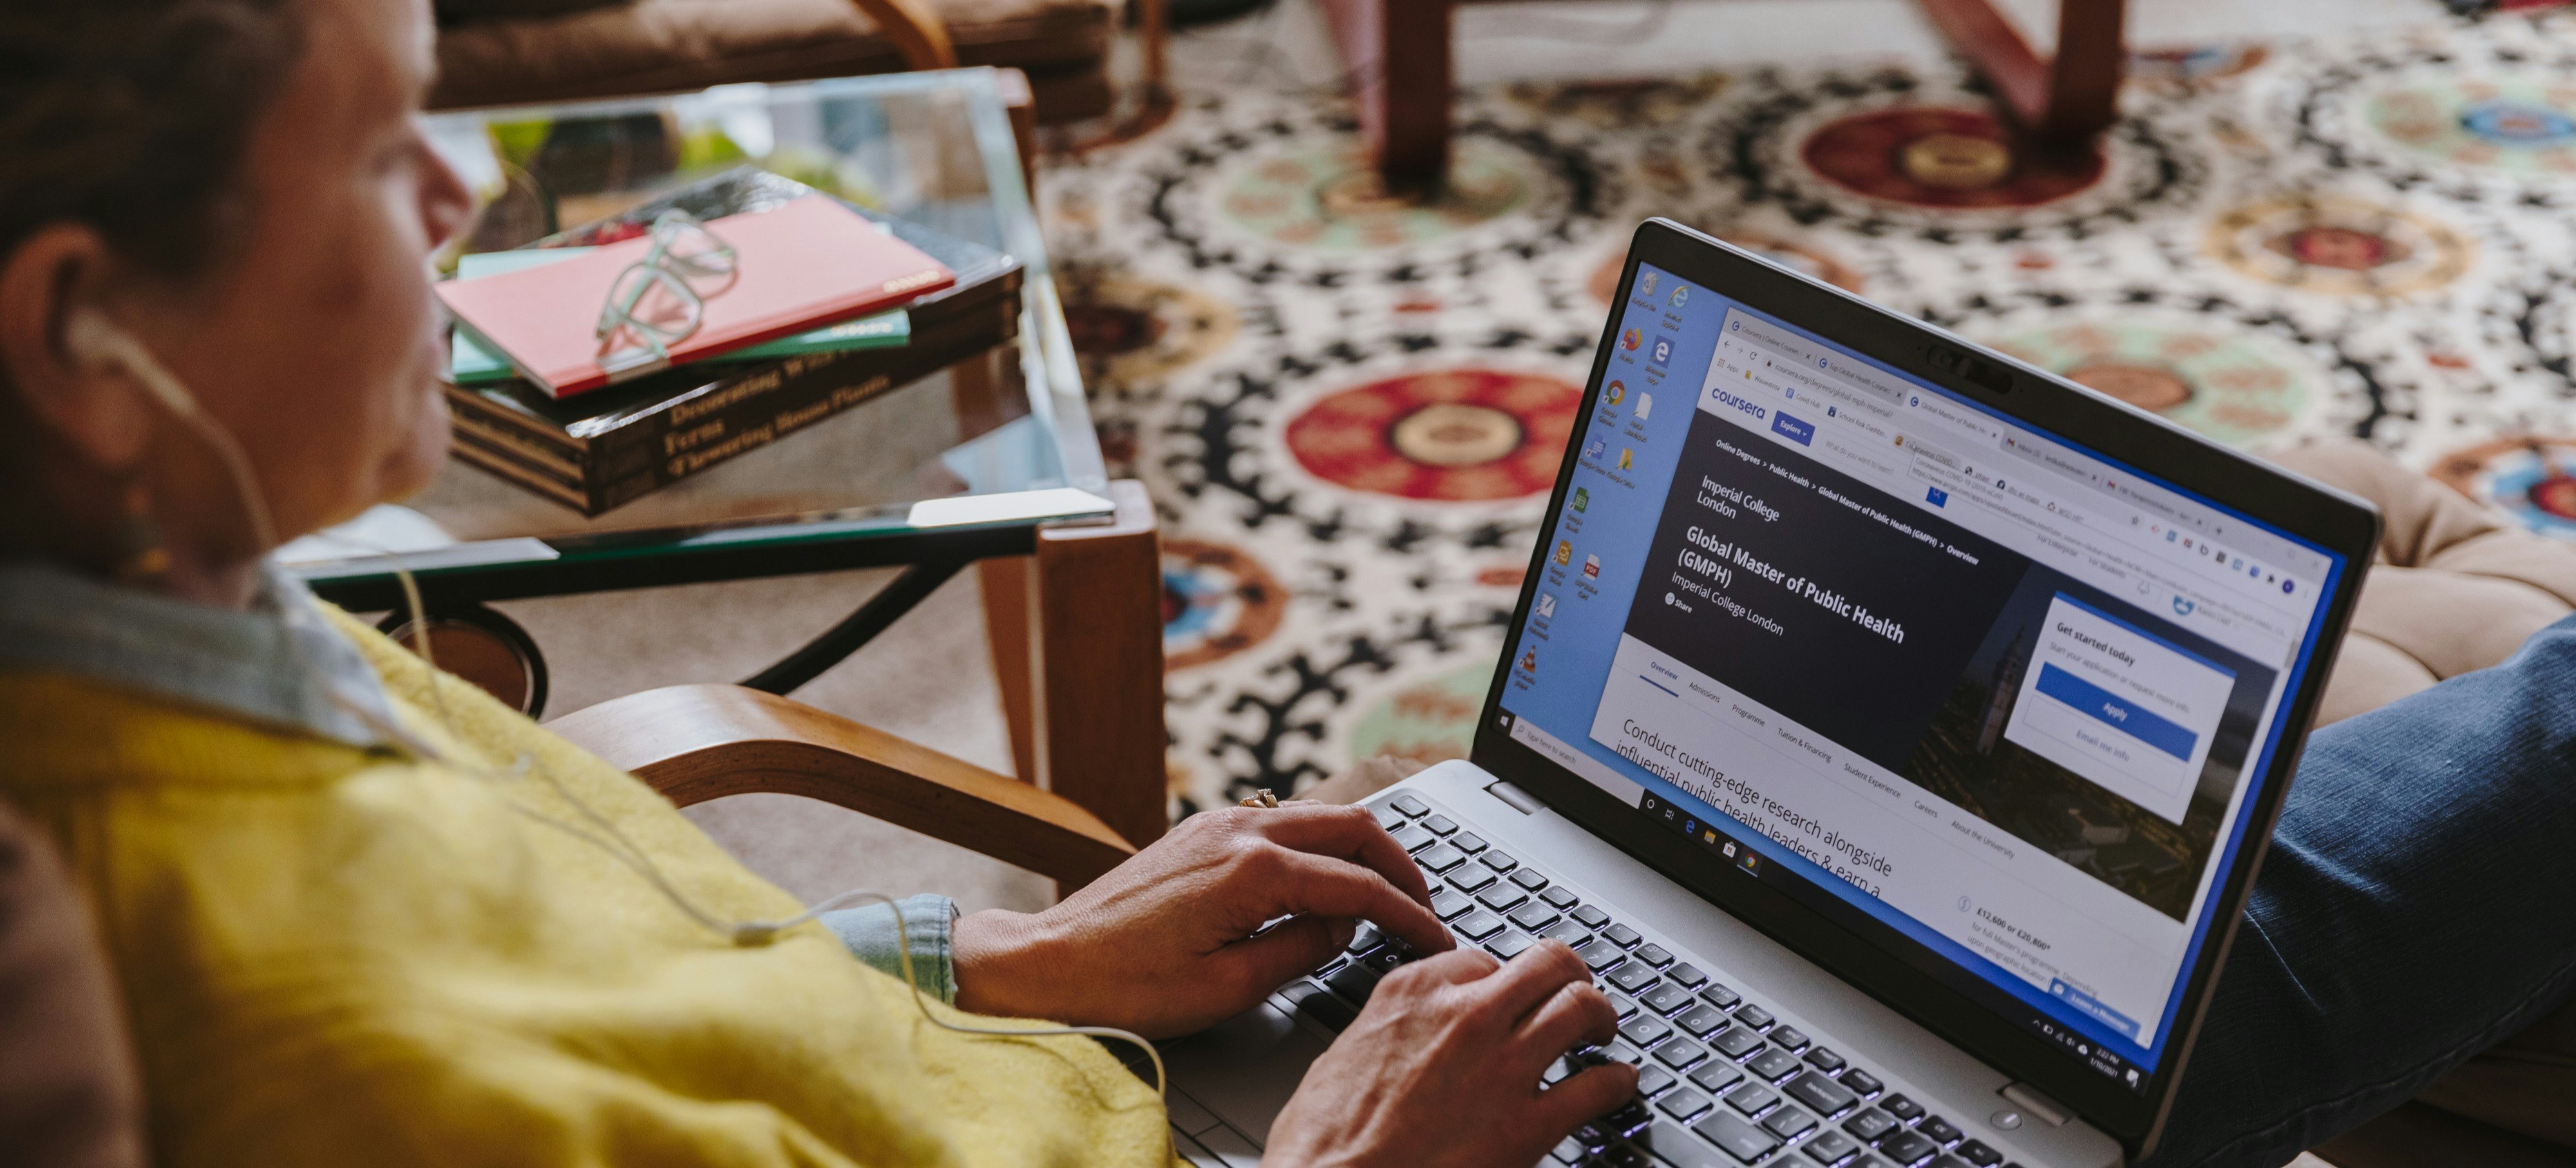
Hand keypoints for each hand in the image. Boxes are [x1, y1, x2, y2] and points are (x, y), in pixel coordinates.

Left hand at [950, 802, 1454, 1036]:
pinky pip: (1281, 820)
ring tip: (1385, 888)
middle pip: (1351, 826)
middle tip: (1424, 903)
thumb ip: (1300, 949)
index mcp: (1254, 871)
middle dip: (1399, 862)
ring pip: (1318, 813)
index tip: (1436, 937)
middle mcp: (1240, 831)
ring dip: (1361, 846)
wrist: (1049, 962)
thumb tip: (1343, 925)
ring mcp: (1218, 823)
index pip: (1359, 886)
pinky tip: (1325, 875)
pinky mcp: (1199, 829)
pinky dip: (1319, 842)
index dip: (1408, 914)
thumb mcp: (1229, 987)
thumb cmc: (1128, 985)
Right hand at [1266, 941, 1636, 1167]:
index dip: (1502, 980)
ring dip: (1600, 1017)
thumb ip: (1389, 1029)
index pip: (1482, 959)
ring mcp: (1501, 1066)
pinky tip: (1618, 1086)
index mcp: (1412, 992)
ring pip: (1580, 1009)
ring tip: (1603, 1031)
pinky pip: (1596, 1087)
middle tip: (1576, 994)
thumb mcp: (1343, 1055)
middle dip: (1568, 977)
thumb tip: (1406, 1035)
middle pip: (1547, 964)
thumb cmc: (1324, 1141)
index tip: (1509, 996)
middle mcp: (1464, 1015)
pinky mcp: (1527, 1124)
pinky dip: (1617, 1082)